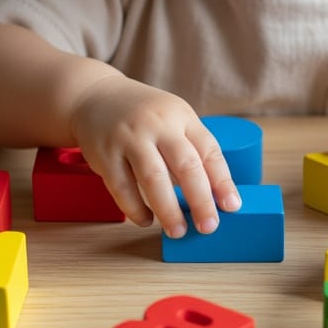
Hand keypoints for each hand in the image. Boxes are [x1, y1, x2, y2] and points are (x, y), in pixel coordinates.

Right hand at [70, 77, 240, 237]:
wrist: (95, 96)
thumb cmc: (144, 116)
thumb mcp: (172, 120)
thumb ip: (191, 150)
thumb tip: (212, 197)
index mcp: (181, 116)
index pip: (209, 150)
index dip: (222, 181)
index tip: (232, 206)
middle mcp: (157, 125)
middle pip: (185, 165)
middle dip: (200, 200)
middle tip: (209, 226)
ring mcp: (129, 138)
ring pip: (153, 178)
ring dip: (168, 210)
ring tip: (178, 231)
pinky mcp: (105, 154)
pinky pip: (122, 188)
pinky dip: (135, 209)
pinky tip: (146, 221)